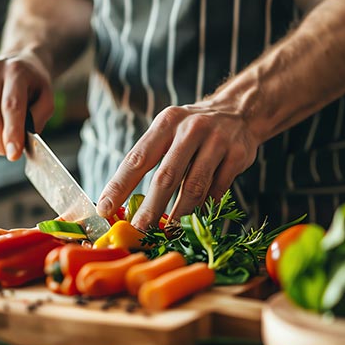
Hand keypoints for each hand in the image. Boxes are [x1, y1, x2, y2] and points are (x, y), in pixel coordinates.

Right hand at [0, 51, 52, 159]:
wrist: (20, 64)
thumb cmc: (35, 85)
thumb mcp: (47, 99)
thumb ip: (37, 120)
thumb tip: (20, 141)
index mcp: (16, 70)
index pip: (11, 106)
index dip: (12, 132)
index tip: (13, 154)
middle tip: (9, 153)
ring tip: (3, 144)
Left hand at [96, 96, 259, 229]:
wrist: (238, 111)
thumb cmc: (191, 130)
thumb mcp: (167, 130)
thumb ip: (148, 158)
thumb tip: (120, 199)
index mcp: (166, 124)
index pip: (137, 159)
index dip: (120, 186)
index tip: (105, 209)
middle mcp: (190, 130)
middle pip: (166, 176)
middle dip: (151, 209)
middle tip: (139, 232)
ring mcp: (217, 142)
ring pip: (194, 187)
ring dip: (180, 215)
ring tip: (168, 233)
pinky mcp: (237, 155)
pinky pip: (217, 190)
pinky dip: (205, 208)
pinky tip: (195, 221)